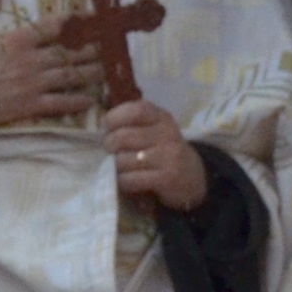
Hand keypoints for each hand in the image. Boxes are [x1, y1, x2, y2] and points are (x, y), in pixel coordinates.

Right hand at [0, 0, 101, 138]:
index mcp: (17, 38)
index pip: (54, 26)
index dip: (77, 21)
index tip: (95, 17)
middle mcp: (30, 59)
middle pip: (70, 52)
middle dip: (92, 49)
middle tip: (108, 48)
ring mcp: (32, 83)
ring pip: (70, 76)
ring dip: (90, 74)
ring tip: (105, 72)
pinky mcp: (29, 105)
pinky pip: (60, 102)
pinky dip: (77, 101)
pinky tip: (90, 99)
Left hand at [100, 97, 206, 211]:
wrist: (193, 178)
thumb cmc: (163, 151)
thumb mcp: (154, 130)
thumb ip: (132, 124)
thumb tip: (99, 124)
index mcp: (161, 117)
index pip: (135, 110)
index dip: (114, 118)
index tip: (108, 128)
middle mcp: (167, 133)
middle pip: (123, 137)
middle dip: (109, 145)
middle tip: (110, 151)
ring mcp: (168, 156)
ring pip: (123, 160)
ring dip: (114, 166)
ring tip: (119, 168)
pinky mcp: (167, 178)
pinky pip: (131, 179)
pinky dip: (123, 182)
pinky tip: (127, 181)